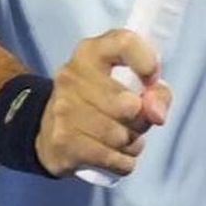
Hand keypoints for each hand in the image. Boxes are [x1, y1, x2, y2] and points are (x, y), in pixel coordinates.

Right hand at [35, 29, 170, 177]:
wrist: (48, 132)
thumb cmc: (99, 103)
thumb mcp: (129, 86)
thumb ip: (157, 92)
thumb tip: (157, 114)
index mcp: (90, 52)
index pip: (124, 43)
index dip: (146, 62)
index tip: (151, 79)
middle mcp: (72, 76)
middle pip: (130, 105)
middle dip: (140, 121)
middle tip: (131, 120)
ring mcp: (64, 110)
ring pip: (122, 137)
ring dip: (131, 144)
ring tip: (120, 139)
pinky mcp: (64, 142)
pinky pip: (115, 159)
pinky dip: (122, 162)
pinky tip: (112, 155)